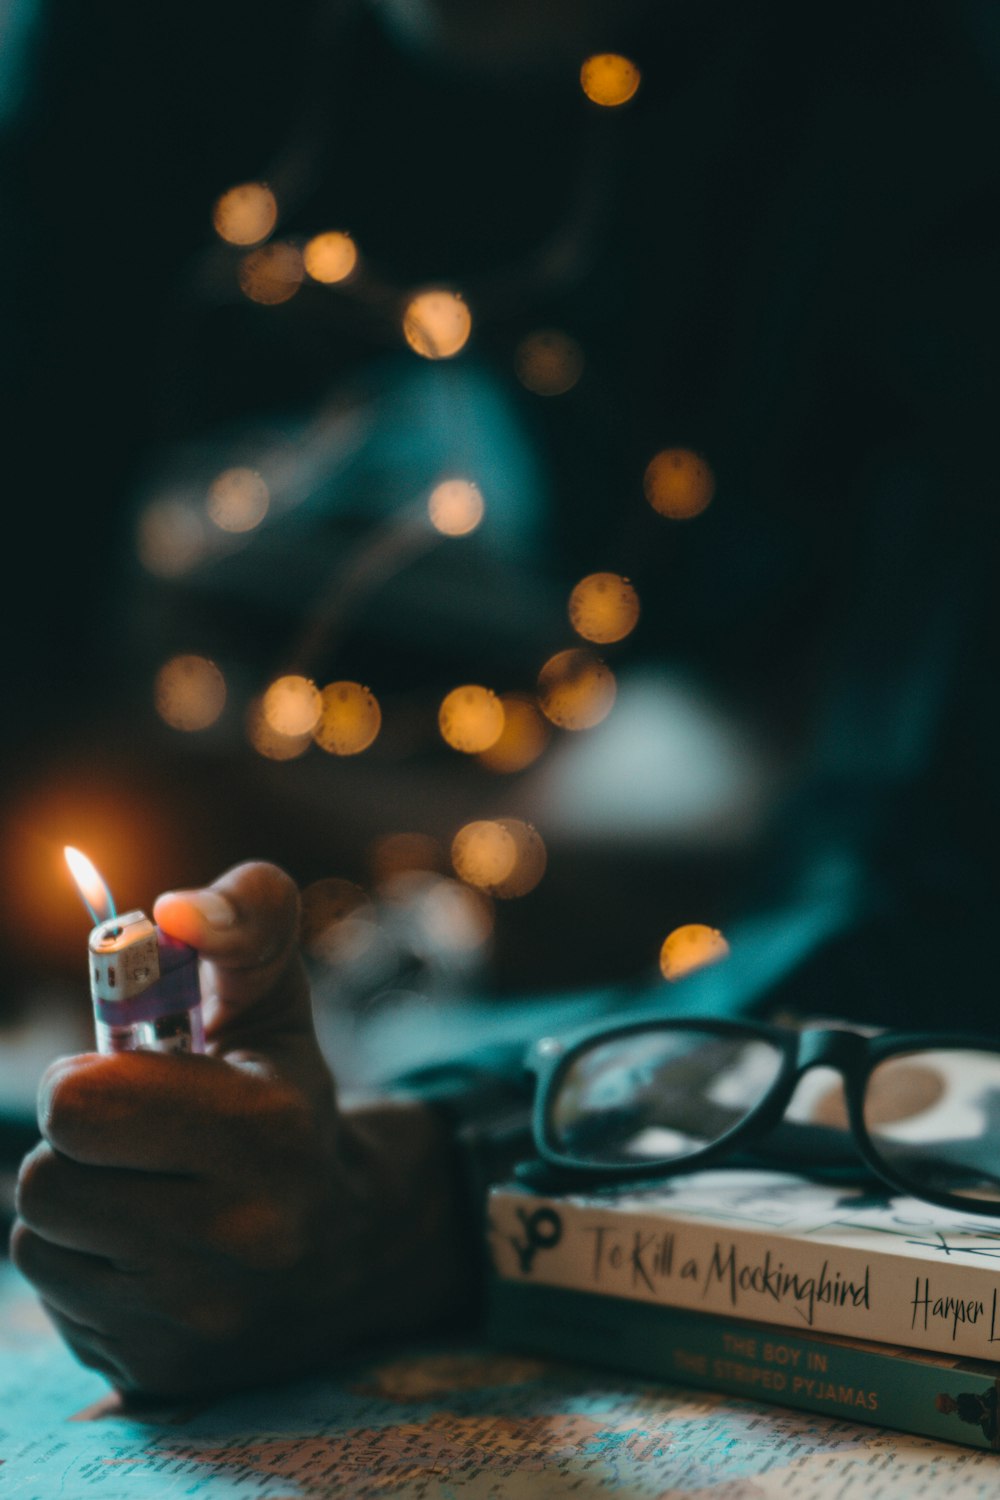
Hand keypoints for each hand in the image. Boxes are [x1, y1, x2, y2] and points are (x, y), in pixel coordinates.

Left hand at [11, 862, 471, 1395]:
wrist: (352, 1243)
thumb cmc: (288, 1098)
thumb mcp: (275, 998)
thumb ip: (244, 919)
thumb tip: (174, 909)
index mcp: (269, 1134)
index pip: (77, 1106)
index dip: (89, 1078)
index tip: (130, 1077)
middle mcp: (240, 1241)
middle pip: (46, 1179)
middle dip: (80, 1144)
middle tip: (134, 1136)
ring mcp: (198, 1320)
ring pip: (38, 1243)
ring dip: (77, 1205)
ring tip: (145, 1189)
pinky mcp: (163, 1375)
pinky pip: (57, 1299)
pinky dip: (86, 1265)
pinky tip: (147, 1249)